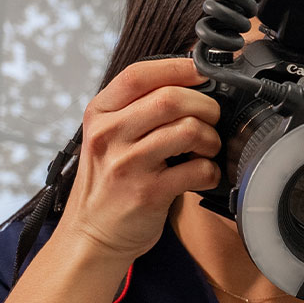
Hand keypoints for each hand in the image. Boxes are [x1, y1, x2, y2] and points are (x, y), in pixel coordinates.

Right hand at [59, 57, 221, 263]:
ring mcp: (128, 164)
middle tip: (211, 119)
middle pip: (171, 99)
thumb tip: (189, 84)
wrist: (92, 235)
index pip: (139, 75)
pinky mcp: (148, 193)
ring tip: (207, 149)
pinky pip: (198, 169)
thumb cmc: (108, 184)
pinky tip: (203, 175)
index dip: (178, 67)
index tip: (201, 72)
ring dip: (211, 138)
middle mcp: (109, 135)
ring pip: (188, 130)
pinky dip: (211, 171)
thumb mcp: (108, 137)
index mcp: (100, 114)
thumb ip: (137, 110)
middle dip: (205, 106)